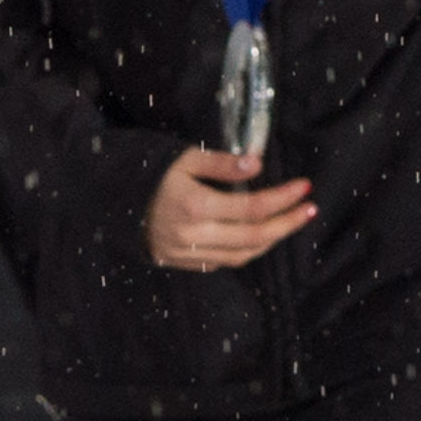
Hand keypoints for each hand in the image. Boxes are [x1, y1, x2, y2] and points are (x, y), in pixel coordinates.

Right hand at [143, 145, 316, 270]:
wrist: (111, 200)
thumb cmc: (150, 173)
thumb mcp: (184, 158)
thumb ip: (222, 163)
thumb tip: (258, 165)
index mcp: (195, 206)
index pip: (252, 207)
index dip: (283, 198)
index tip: (305, 187)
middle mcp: (193, 235)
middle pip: (254, 237)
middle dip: (287, 223)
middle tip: (309, 210)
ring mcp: (187, 253)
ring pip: (242, 255)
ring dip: (271, 241)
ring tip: (289, 223)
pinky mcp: (182, 263)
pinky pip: (223, 262)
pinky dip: (247, 251)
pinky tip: (259, 237)